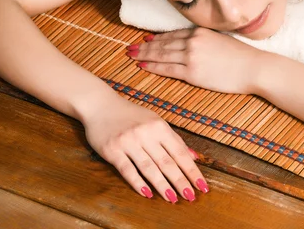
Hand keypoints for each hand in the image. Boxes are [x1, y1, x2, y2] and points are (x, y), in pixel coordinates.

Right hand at [81, 93, 208, 202]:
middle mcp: (146, 134)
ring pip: (149, 168)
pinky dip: (138, 183)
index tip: (202, 186)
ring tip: (173, 199)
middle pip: (167, 162)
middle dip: (180, 181)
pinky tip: (147, 193)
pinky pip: (127, 170)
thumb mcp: (155, 121)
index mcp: (159, 126)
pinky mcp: (113, 150)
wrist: (100, 105)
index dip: (192, 171)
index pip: (180, 152)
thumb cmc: (131, 115)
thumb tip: (195, 157)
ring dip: (162, 185)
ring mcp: (129, 142)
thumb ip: (174, 139)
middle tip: (190, 197)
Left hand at [126, 27, 264, 93]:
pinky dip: (153, 67)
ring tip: (132, 56)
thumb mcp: (222, 41)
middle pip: (163, 43)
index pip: (173, 34)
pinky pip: (167, 69)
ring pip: (161, 55)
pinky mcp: (193, 72)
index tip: (146, 39)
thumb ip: (206, 41)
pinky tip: (143, 66)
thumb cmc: (243, 57)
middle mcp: (193, 40)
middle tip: (130, 48)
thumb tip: (194, 45)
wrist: (254, 68)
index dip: (157, 37)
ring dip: (144, 55)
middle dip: (145, 46)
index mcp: (200, 31)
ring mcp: (191, 56)